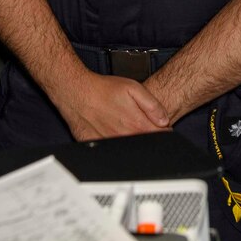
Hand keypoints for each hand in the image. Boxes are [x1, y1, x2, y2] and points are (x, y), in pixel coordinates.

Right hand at [52, 71, 169, 140]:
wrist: (76, 93)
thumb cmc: (102, 89)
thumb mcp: (132, 88)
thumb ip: (152, 105)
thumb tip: (164, 120)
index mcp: (136, 125)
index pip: (160, 137)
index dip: (164, 131)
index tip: (161, 126)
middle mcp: (125, 138)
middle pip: (147, 145)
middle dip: (150, 136)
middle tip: (141, 123)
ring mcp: (112, 144)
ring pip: (131, 149)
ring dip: (134, 141)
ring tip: (125, 125)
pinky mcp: (99, 147)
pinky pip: (113, 152)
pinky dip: (118, 145)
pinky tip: (112, 131)